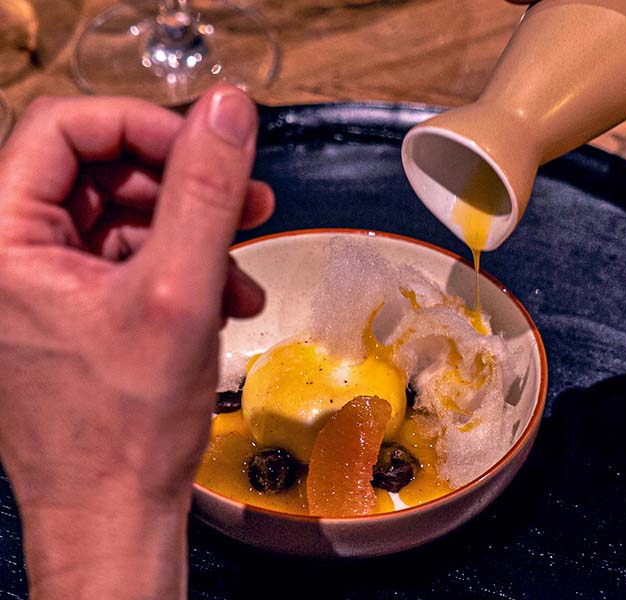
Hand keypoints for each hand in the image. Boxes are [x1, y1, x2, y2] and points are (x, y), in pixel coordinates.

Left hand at [0, 86, 273, 598]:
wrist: (111, 513)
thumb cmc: (120, 429)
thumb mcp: (178, 293)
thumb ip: (205, 191)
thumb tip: (228, 113)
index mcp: (1, 240)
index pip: (67, 128)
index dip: (147, 127)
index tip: (209, 148)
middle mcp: (11, 254)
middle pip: (102, 169)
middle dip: (183, 184)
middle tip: (244, 197)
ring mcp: (43, 282)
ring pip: (125, 214)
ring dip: (194, 232)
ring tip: (240, 266)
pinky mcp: (74, 307)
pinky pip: (132, 258)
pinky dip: (184, 267)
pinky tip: (225, 297)